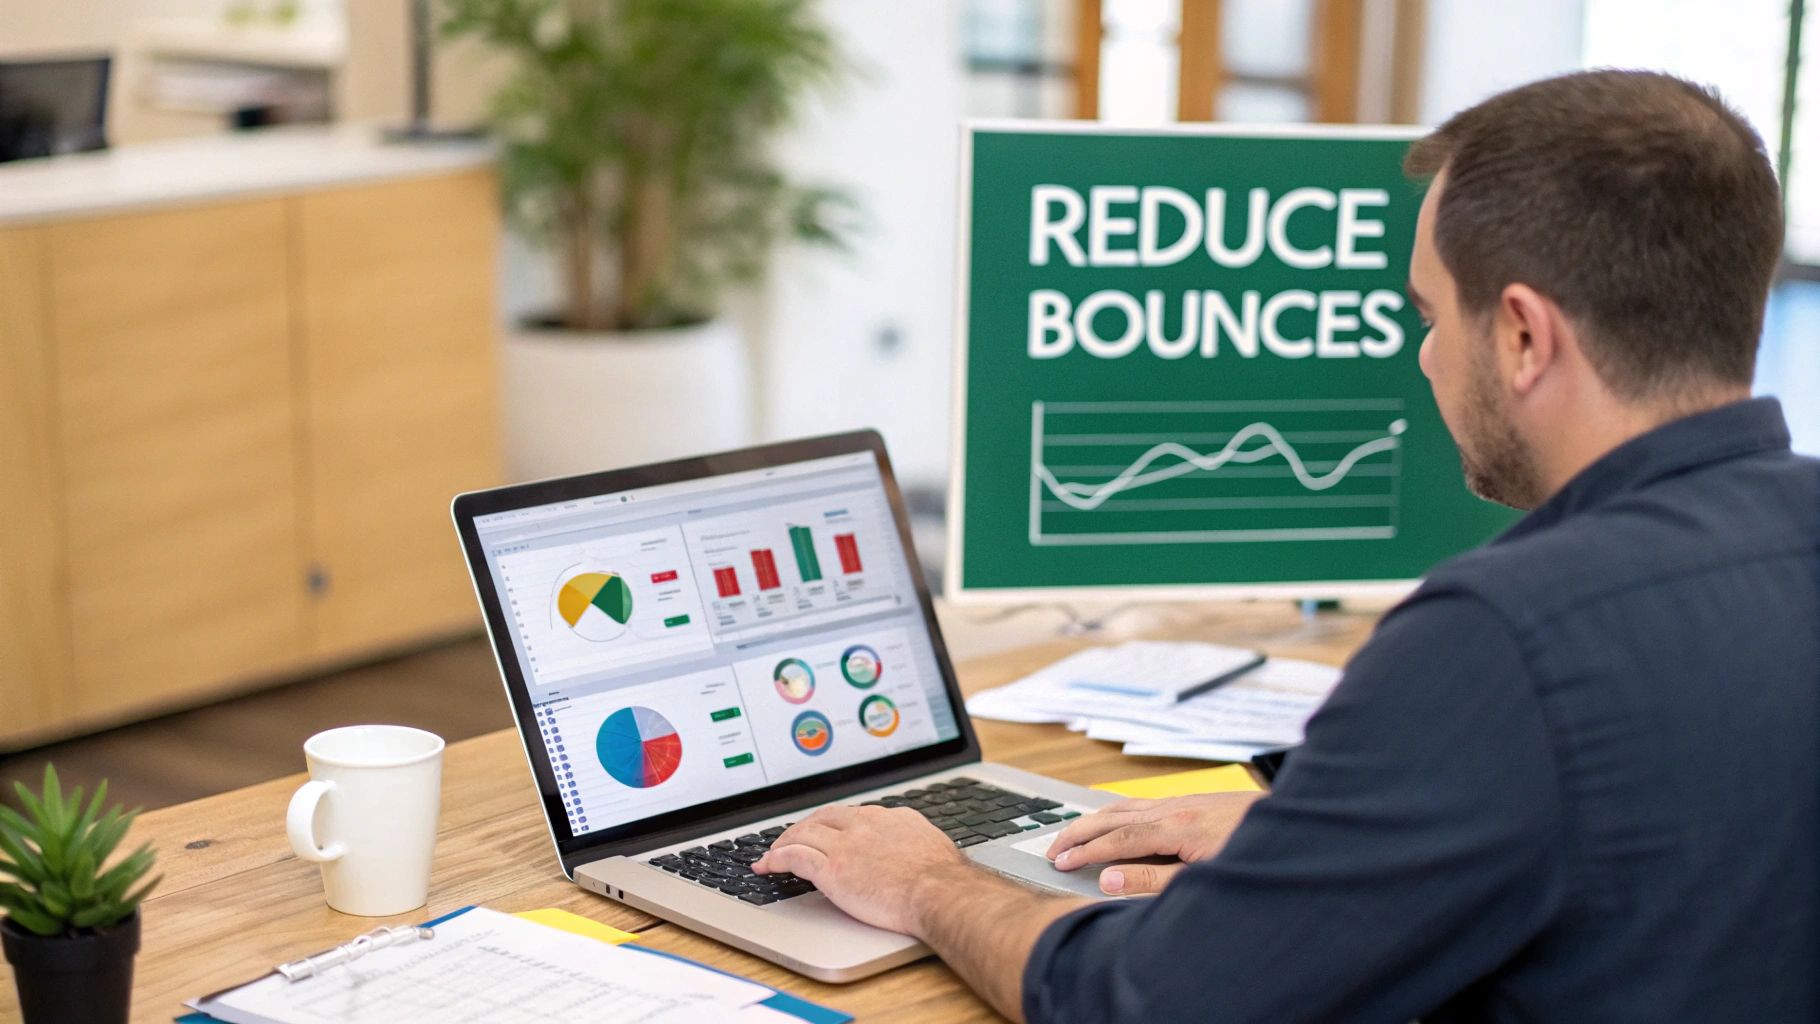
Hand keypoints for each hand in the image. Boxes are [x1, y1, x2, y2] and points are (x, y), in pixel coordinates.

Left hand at [753, 804, 969, 934]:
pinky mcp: (832, 868)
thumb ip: (914, 842)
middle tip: (792, 838)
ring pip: (803, 833)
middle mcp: (865, 823)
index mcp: (889, 817)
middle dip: (804, 826)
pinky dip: (775, 858)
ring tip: (773, 852)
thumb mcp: (932, 845)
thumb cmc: (945, 879)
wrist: (940, 892)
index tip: (826, 831)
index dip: (833, 823)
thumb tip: (916, 850)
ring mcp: (846, 844)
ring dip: (783, 841)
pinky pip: (794, 857)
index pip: (851, 814)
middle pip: (823, 817)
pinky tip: (766, 866)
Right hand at [1043, 792, 1262, 894]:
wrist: (1293, 826)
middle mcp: (1173, 808)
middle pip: (1112, 816)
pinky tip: (1114, 817)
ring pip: (1124, 805)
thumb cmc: (1250, 853)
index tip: (1060, 864)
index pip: (1115, 840)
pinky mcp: (1191, 801)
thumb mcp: (1201, 878)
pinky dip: (1116, 810)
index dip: (1085, 852)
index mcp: (1173, 828)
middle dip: (1079, 832)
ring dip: (1094, 819)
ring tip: (1072, 833)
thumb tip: (1107, 878)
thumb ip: (1151, 879)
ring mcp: (1182, 801)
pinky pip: (1141, 802)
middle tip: (1052, 849)